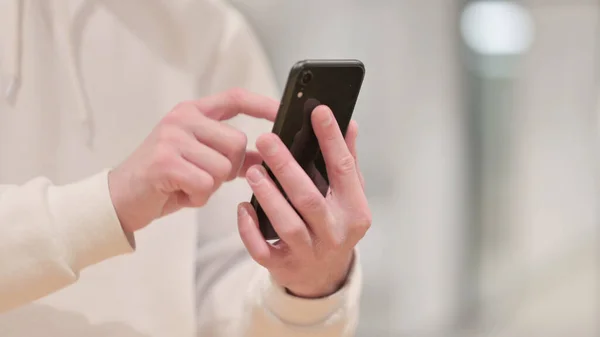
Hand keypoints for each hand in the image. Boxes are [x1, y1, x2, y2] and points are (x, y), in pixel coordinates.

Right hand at [109, 89, 277, 232]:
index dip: (262, 104)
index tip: (282, 112)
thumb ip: (232, 156)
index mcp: (193, 113)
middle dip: (229, 168)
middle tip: (204, 177)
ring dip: (211, 187)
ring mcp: (172, 138)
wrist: (120, 198)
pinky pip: (205, 184)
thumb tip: (268, 156)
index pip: (235, 98)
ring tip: (187, 185)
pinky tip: (180, 194)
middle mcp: (182, 119)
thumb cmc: (165, 179)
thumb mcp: (201, 161)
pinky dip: (197, 198)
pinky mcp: (165, 162)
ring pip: (223, 167)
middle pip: (237, 142)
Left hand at [237, 106, 370, 297]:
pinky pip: (263, 250)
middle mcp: (335, 233)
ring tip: (252, 171)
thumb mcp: (348, 197)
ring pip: (287, 224)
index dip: (332, 139)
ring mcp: (310, 252)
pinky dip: (250, 230)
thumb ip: (348, 163)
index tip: (318, 111)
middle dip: (287, 167)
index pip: (344, 169)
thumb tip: (350, 124)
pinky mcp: (284, 267)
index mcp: (355, 211)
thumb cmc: (335, 226)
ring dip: (268, 196)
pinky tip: (242, 208)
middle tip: (266, 139)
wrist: (323, 277)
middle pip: (310, 198)